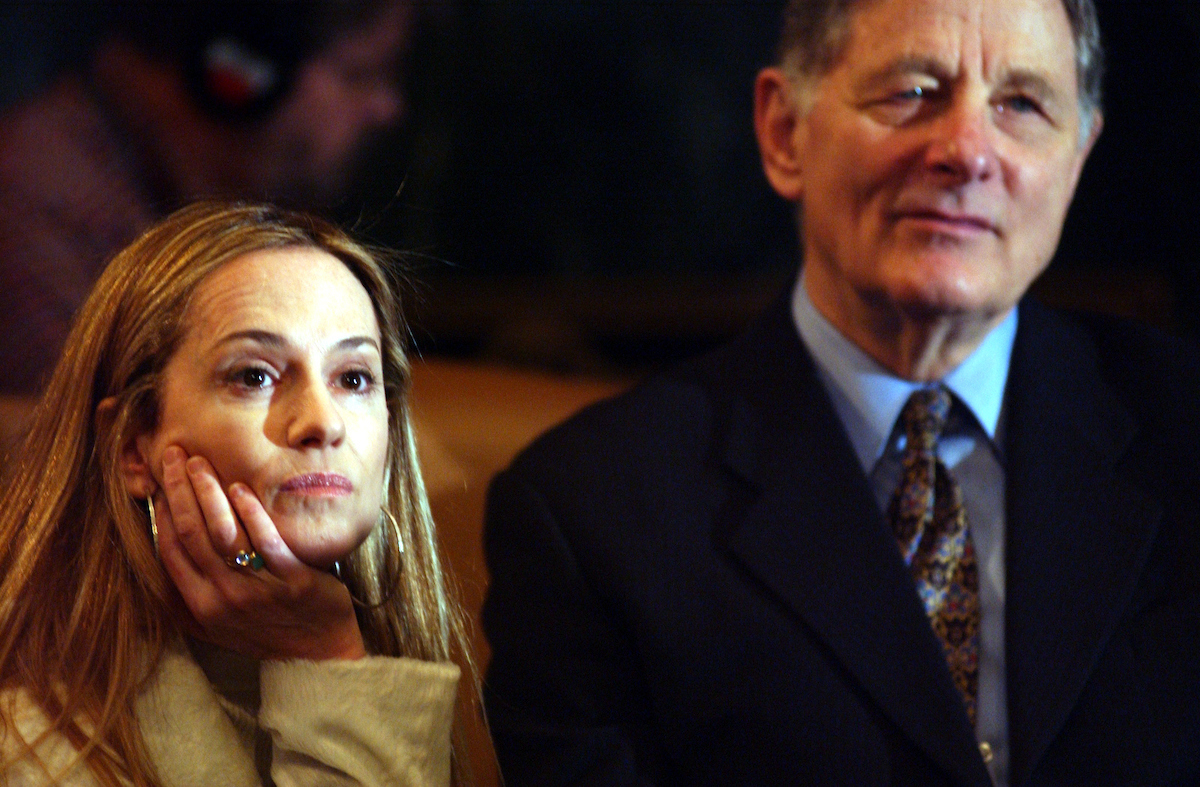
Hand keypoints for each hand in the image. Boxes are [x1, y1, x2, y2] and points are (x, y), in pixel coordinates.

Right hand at [155, 445, 366, 660]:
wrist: (321, 656)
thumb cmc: (272, 631)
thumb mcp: (223, 625)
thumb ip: (197, 593)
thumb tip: (169, 554)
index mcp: (202, 607)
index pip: (171, 552)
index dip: (163, 513)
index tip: (159, 481)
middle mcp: (224, 599)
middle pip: (192, 535)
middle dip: (179, 490)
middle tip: (174, 455)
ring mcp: (257, 592)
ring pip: (223, 535)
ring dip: (208, 494)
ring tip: (200, 462)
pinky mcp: (293, 583)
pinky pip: (267, 543)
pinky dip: (252, 514)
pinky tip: (242, 489)